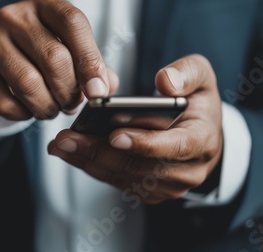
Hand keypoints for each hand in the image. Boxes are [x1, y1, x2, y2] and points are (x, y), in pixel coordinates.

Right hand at [0, 0, 118, 120]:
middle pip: (54, 56)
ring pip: (29, 83)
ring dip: (48, 106)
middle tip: (73, 104)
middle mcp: (14, 16)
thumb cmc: (37, 56)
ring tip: (53, 109)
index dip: (90, 59)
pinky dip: (24, 114)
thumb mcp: (67, 50)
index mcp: (43, 4)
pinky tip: (28, 108)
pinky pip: (7, 103)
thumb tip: (107, 86)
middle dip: (70, 90)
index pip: (73, 21)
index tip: (98, 90)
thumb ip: (92, 65)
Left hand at [48, 54, 222, 203]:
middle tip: (67, 138)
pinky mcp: (149, 190)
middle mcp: (187, 170)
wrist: (201, 132)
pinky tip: (69, 151)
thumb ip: (186, 72)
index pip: (176, 147)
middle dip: (100, 152)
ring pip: (124, 177)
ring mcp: (167, 185)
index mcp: (202, 140)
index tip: (114, 135)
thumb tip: (164, 82)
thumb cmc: (197, 100)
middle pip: (140, 167)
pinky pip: (117, 180)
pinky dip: (91, 166)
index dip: (145, 143)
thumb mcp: (201, 75)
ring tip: (60, 144)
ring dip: (89, 161)